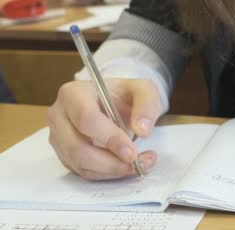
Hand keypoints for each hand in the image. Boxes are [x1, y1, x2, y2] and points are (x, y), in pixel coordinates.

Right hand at [46, 79, 163, 179]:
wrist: (116, 103)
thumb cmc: (125, 94)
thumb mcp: (144, 90)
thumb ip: (147, 105)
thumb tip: (142, 131)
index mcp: (74, 93)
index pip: (86, 118)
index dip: (109, 138)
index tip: (132, 152)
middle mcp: (59, 115)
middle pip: (76, 147)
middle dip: (109, 161)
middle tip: (137, 163)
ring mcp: (58, 137)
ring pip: (79, 163)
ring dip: (110, 170)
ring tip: (139, 165)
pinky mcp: (64, 154)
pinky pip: (82, 171)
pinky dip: (106, 174)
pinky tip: (126, 167)